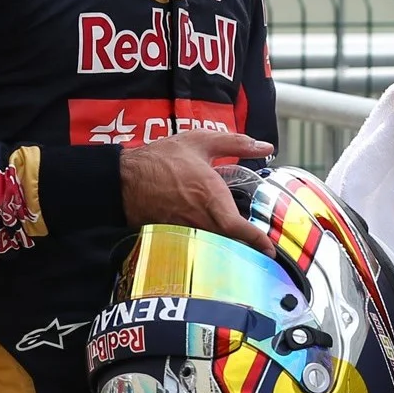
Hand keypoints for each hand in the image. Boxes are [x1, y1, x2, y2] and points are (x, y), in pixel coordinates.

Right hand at [119, 131, 276, 256]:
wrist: (124, 178)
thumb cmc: (163, 158)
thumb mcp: (201, 142)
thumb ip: (237, 144)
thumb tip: (266, 147)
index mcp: (210, 195)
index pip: (237, 227)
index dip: (255, 240)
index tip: (269, 249)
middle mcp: (199, 217)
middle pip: (229, 242)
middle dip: (245, 248)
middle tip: (259, 250)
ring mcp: (185, 229)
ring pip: (213, 246)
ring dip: (228, 249)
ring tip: (240, 249)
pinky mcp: (172, 236)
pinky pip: (196, 246)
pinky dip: (208, 247)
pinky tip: (213, 243)